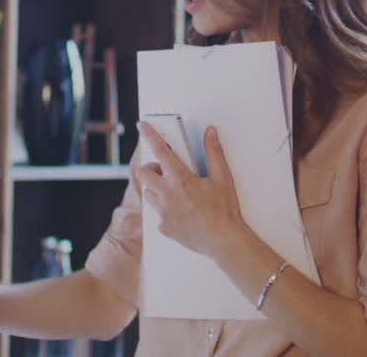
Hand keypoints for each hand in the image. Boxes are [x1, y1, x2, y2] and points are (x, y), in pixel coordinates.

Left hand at [136, 123, 250, 259]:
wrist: (223, 241)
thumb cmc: (224, 210)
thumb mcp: (222, 177)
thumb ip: (213, 152)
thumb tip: (210, 133)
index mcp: (181, 180)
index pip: (161, 151)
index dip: (149, 135)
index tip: (141, 126)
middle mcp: (167, 195)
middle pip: (144, 174)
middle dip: (151, 168)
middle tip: (165, 170)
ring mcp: (163, 213)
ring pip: (148, 194)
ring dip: (156, 188)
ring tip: (174, 191)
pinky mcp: (163, 228)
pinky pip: (156, 214)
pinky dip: (164, 209)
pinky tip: (180, 211)